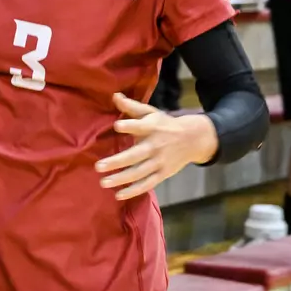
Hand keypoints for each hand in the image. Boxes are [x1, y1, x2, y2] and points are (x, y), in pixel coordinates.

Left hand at [95, 94, 217, 199]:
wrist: (192, 139)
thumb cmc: (164, 124)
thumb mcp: (150, 112)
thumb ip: (132, 107)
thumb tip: (114, 96)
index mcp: (152, 128)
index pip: (140, 127)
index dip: (130, 126)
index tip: (117, 126)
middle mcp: (155, 146)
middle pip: (135, 155)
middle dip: (117, 162)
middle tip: (98, 166)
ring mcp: (159, 162)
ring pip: (139, 173)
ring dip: (121, 179)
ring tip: (104, 182)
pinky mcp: (162, 174)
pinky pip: (147, 184)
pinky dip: (134, 191)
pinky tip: (118, 195)